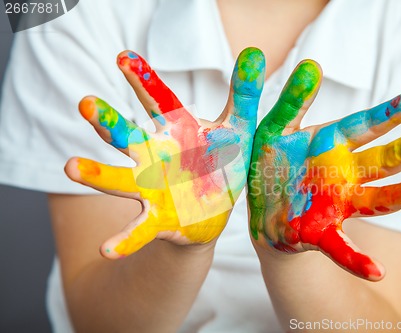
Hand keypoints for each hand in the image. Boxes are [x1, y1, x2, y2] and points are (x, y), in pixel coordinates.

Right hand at [65, 48, 264, 258]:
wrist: (214, 210)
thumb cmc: (222, 161)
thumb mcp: (239, 128)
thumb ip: (243, 94)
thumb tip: (253, 53)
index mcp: (176, 131)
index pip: (159, 101)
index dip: (143, 79)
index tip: (124, 57)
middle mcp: (155, 156)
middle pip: (128, 137)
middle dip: (108, 122)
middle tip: (85, 104)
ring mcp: (152, 188)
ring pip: (122, 180)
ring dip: (99, 175)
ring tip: (71, 167)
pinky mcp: (158, 219)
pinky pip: (139, 230)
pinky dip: (124, 239)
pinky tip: (107, 248)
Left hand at [248, 60, 400, 280]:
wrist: (259, 206)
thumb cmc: (269, 162)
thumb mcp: (274, 128)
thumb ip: (291, 101)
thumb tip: (313, 65)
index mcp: (330, 145)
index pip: (364, 126)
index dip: (389, 113)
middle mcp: (342, 174)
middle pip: (379, 162)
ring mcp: (336, 205)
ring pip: (373, 201)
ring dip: (398, 197)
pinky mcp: (320, 233)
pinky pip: (340, 248)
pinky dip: (358, 260)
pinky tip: (376, 271)